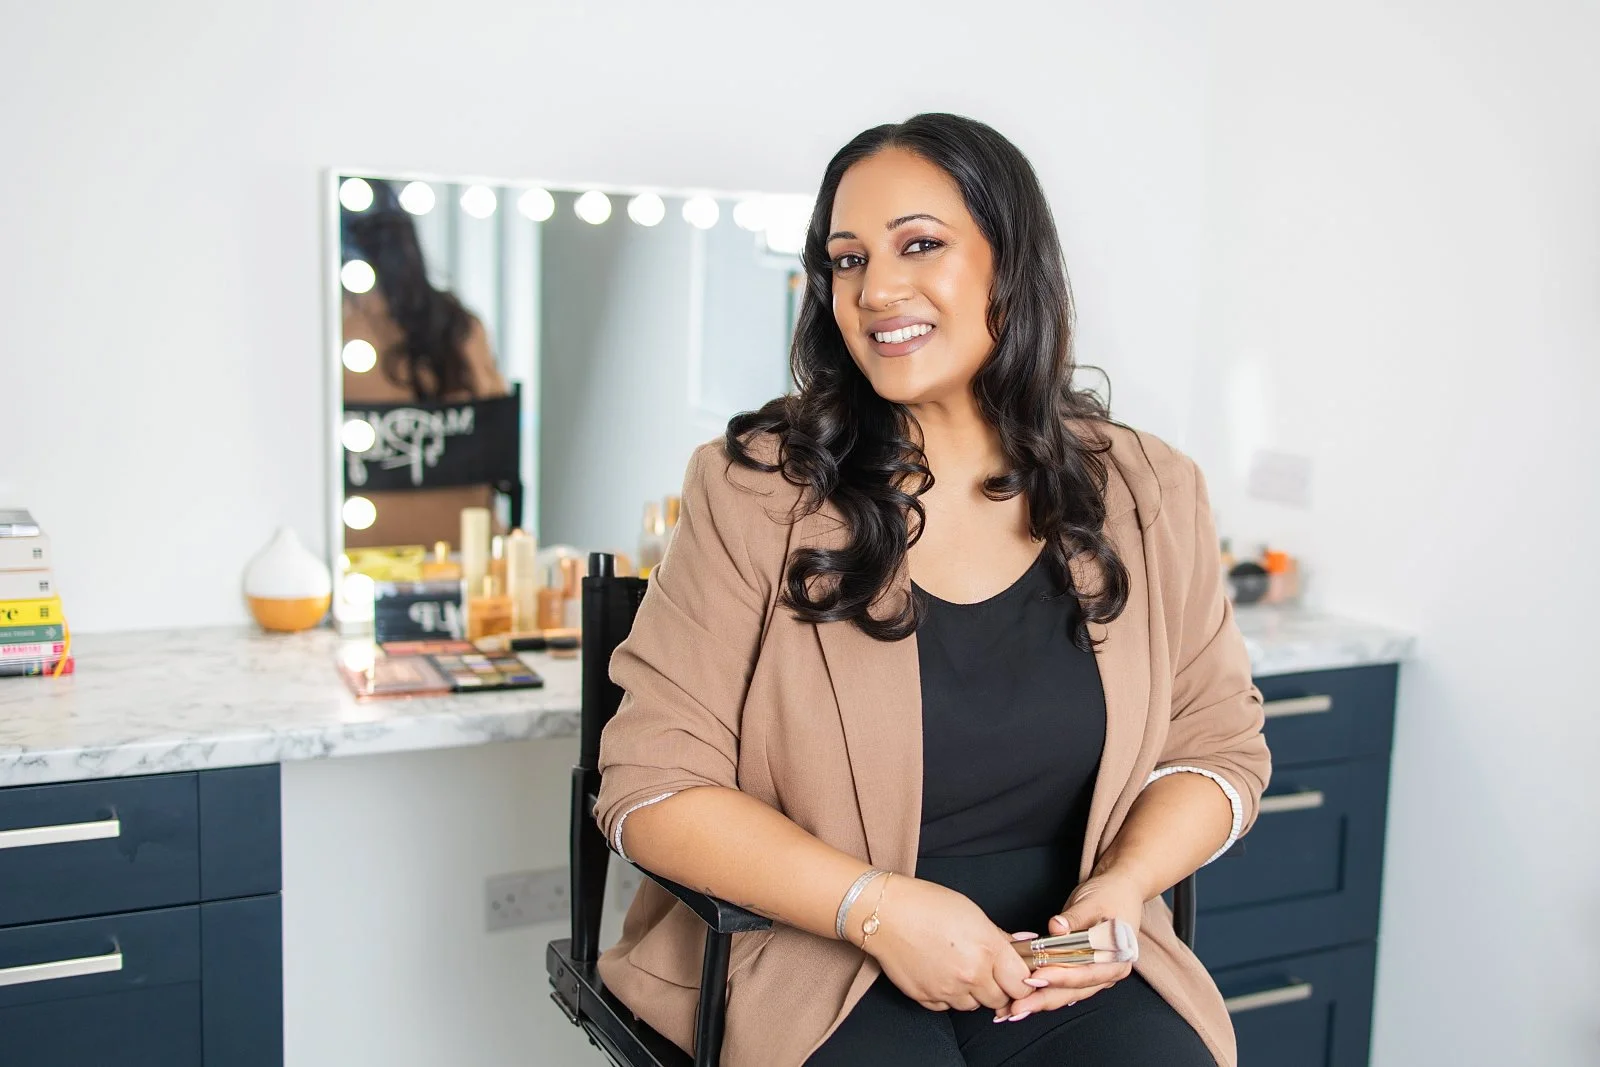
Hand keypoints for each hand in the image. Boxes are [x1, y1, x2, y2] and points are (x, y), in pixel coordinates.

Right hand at [851, 875, 1034, 1012]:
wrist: (884, 913)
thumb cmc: (927, 904)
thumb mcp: (973, 913)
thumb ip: (1000, 937)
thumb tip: (1022, 946)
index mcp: (987, 949)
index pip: (1022, 984)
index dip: (1022, 980)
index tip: (1017, 975)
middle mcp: (970, 974)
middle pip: (1000, 999)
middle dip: (998, 987)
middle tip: (988, 970)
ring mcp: (947, 989)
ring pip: (974, 1005)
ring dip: (973, 992)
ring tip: (959, 968)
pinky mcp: (926, 997)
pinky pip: (947, 1007)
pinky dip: (948, 995)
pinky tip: (940, 973)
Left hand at [992, 872, 1145, 1021]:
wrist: (1120, 890)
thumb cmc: (1110, 895)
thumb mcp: (1092, 902)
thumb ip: (1074, 918)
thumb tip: (1056, 927)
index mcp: (1117, 957)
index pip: (1086, 973)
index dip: (1060, 977)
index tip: (1036, 977)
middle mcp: (1109, 972)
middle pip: (1074, 990)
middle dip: (1044, 1000)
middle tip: (1017, 1007)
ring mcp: (1096, 975)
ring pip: (1067, 994)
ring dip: (1040, 1002)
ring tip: (1014, 1011)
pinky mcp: (1083, 972)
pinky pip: (1064, 987)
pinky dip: (1044, 993)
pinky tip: (1025, 1003)